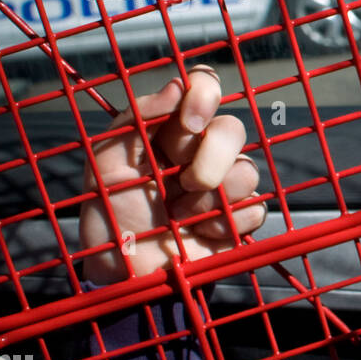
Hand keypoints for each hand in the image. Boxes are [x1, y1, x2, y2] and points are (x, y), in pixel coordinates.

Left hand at [78, 65, 266, 285]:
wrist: (125, 273)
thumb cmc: (111, 215)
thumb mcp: (105, 163)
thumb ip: (135, 118)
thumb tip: (176, 85)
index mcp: (169, 128)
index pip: (204, 86)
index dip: (205, 95)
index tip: (187, 124)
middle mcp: (201, 150)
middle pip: (233, 128)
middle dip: (210, 157)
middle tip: (181, 184)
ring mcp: (224, 184)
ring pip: (248, 170)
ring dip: (211, 197)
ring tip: (181, 215)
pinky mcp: (240, 218)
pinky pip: (255, 208)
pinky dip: (224, 223)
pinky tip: (199, 233)